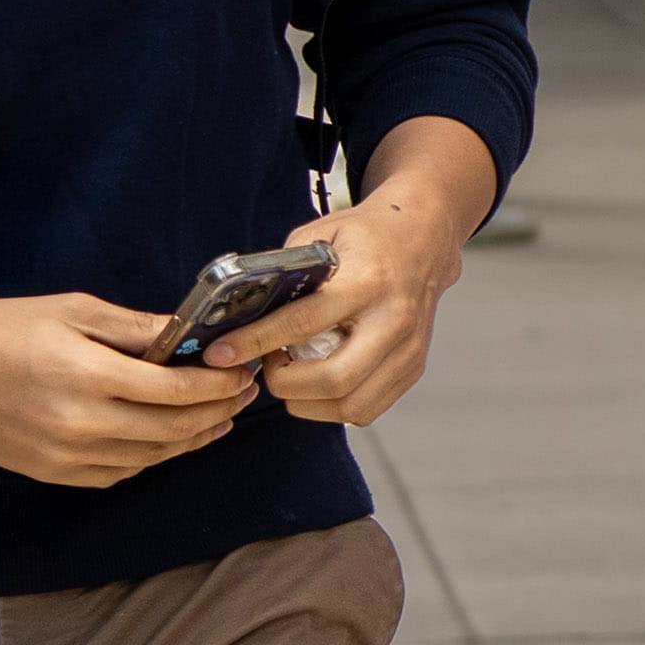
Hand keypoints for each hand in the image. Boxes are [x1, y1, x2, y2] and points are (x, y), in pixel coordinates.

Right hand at [0, 293, 258, 486]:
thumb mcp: (71, 310)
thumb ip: (135, 327)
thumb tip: (190, 335)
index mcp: (88, 375)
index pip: (177, 389)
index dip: (219, 383)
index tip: (243, 371)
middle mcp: (80, 423)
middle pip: (173, 428)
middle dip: (217, 411)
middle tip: (242, 394)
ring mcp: (64, 456)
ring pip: (151, 456)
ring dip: (192, 439)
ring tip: (217, 420)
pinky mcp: (50, 473)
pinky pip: (118, 472)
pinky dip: (150, 457)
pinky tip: (167, 440)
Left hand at [206, 177, 471, 426]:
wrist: (424, 236)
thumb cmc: (366, 236)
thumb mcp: (320, 236)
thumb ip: (284, 271)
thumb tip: (238, 309)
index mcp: (365, 282)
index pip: (301, 324)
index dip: (254, 343)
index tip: (220, 354)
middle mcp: (392, 319)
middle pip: (333, 379)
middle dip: (284, 383)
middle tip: (267, 366)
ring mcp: (408, 348)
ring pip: (351, 405)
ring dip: (307, 401)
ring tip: (291, 376)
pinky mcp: (413, 367)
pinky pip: (367, 409)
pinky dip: (333, 406)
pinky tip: (318, 384)